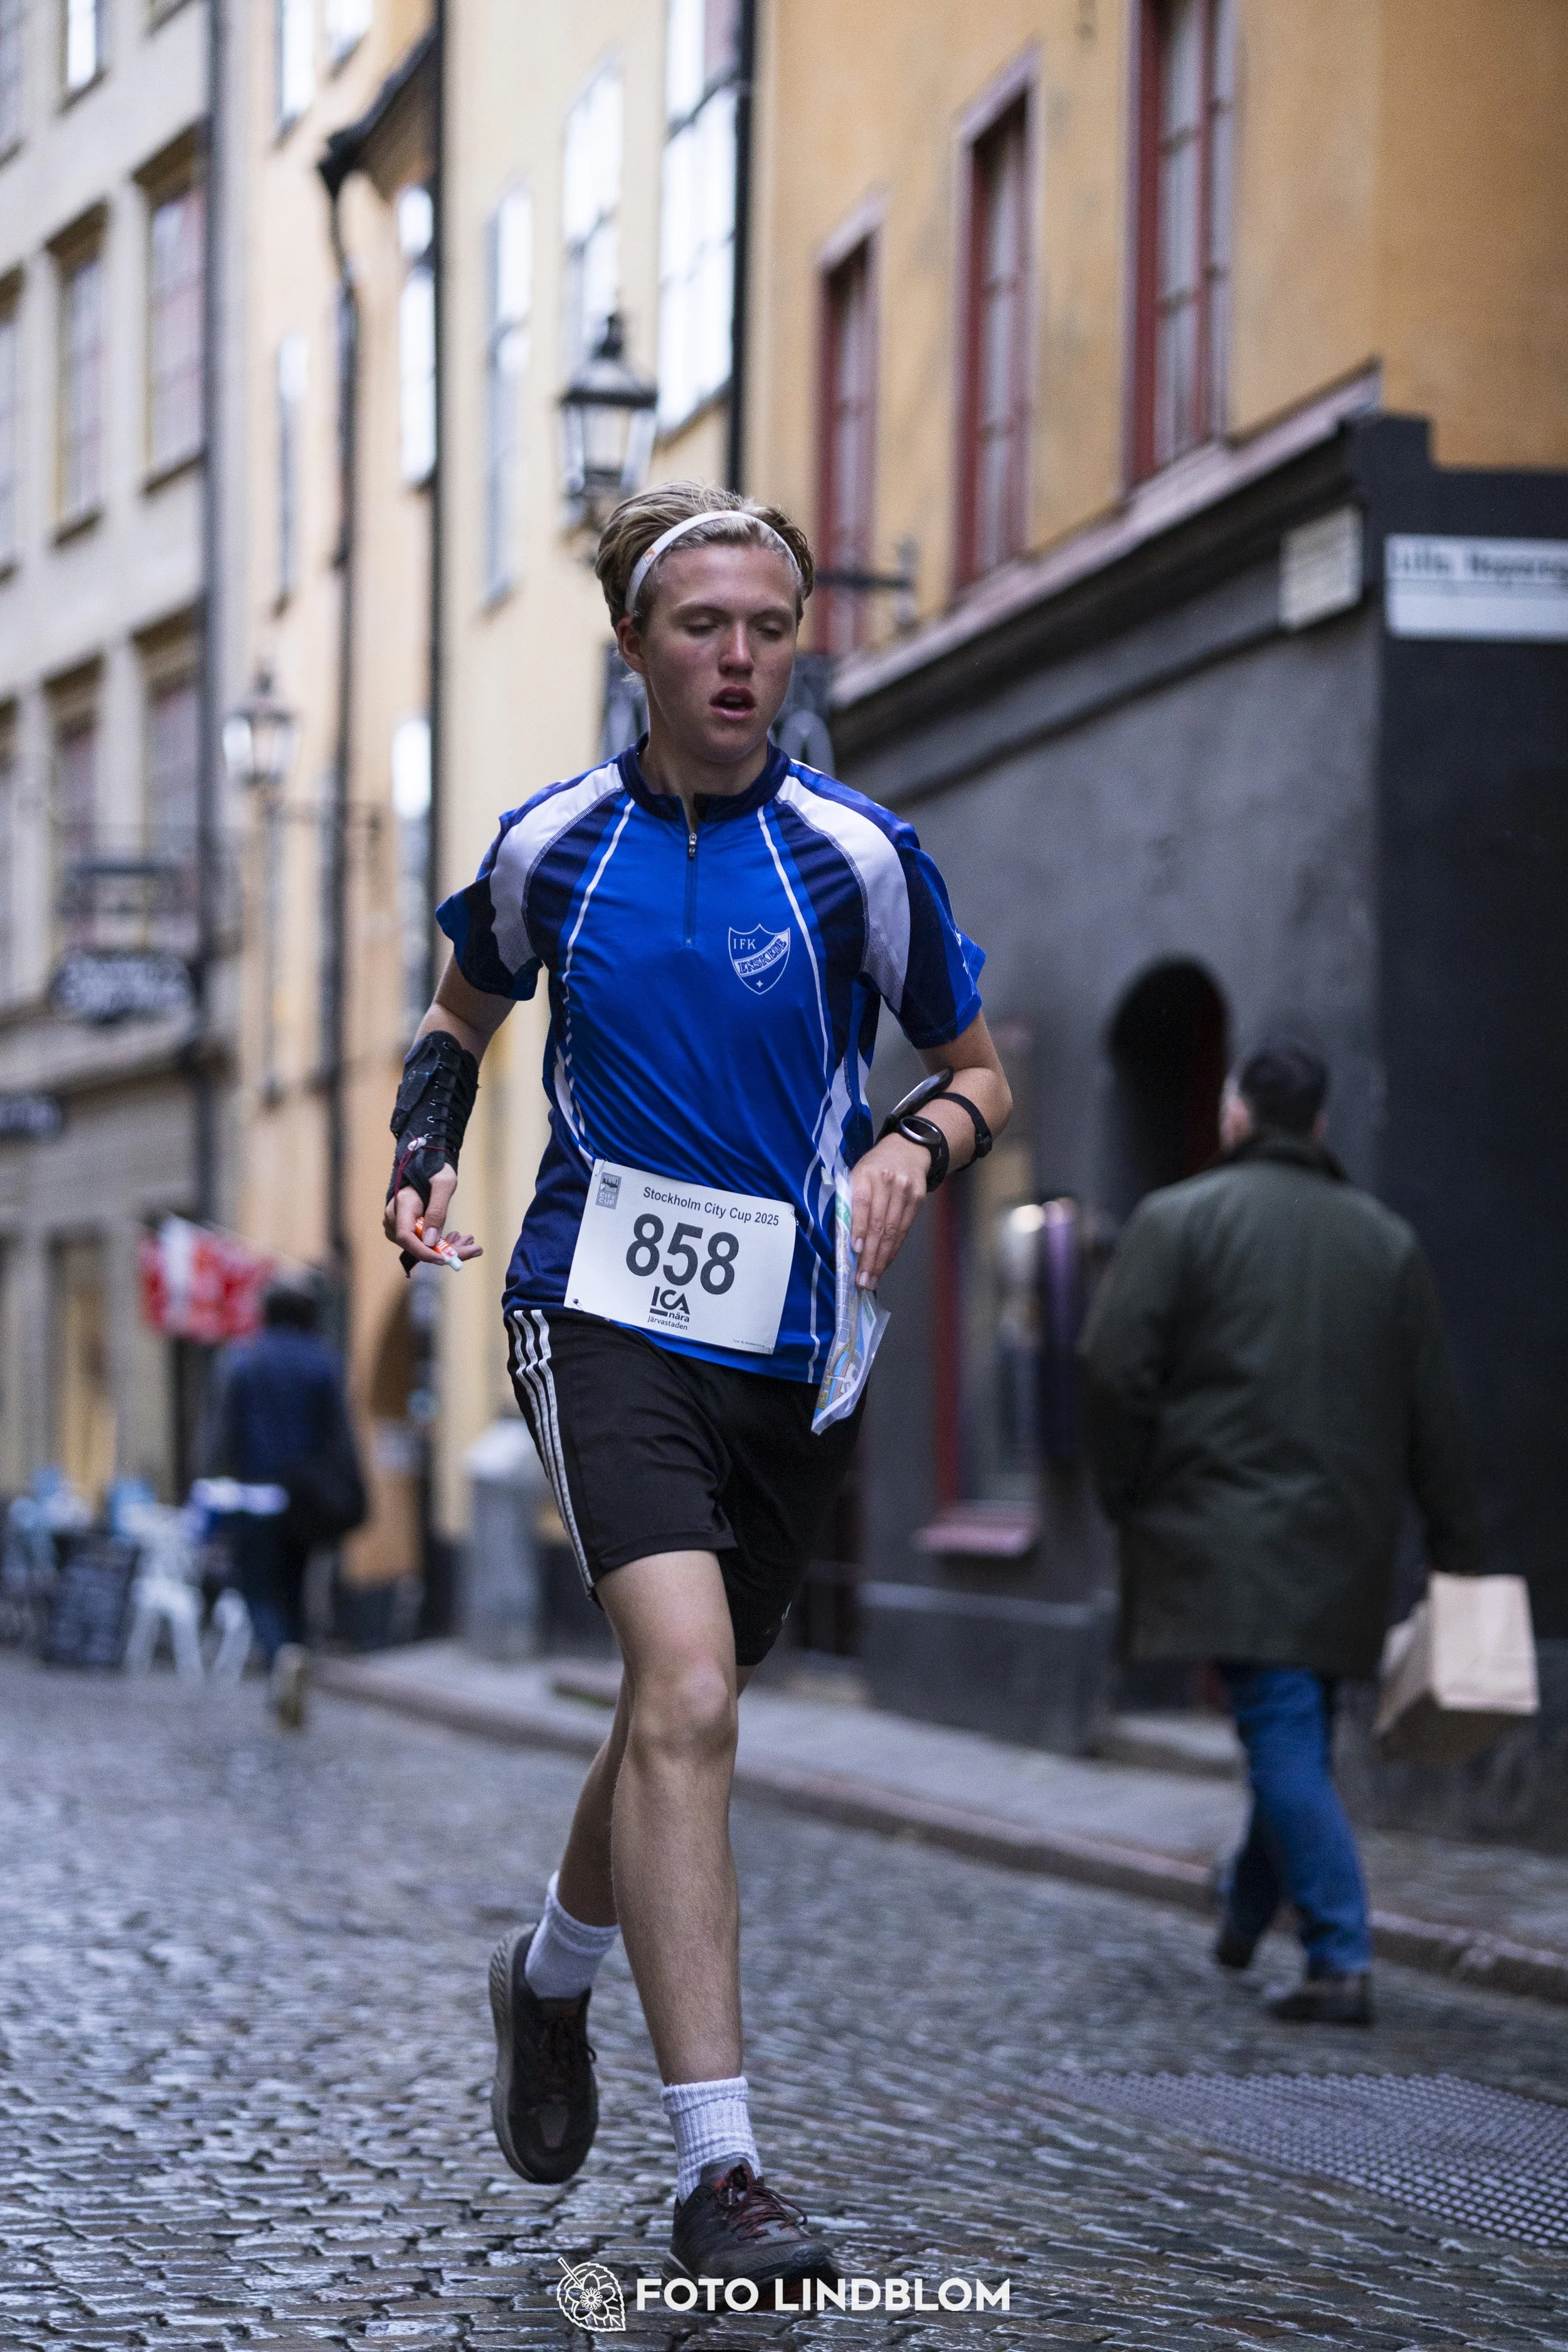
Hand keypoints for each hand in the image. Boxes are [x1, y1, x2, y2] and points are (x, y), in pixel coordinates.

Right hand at [383, 1165, 483, 1268]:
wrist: (425, 1163)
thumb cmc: (434, 1169)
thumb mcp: (443, 1184)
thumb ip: (437, 1211)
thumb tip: (431, 1241)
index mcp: (403, 1204)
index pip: (406, 1237)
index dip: (424, 1252)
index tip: (446, 1259)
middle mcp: (394, 1216)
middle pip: (416, 1245)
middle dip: (445, 1251)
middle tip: (474, 1249)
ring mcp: (396, 1224)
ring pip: (420, 1246)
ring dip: (445, 1248)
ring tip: (468, 1240)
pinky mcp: (404, 1227)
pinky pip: (421, 1241)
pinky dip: (439, 1243)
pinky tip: (455, 1237)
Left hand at [849, 1134, 931, 1288]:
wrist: (908, 1149)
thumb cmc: (874, 1166)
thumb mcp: (857, 1174)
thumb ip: (850, 1200)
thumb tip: (846, 1239)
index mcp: (866, 1173)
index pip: (862, 1203)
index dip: (859, 1227)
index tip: (856, 1250)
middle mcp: (888, 1181)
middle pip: (880, 1223)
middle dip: (871, 1255)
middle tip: (863, 1279)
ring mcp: (906, 1191)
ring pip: (894, 1231)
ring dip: (882, 1258)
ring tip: (872, 1279)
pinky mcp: (918, 1199)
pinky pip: (904, 1230)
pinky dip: (894, 1249)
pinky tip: (885, 1263)